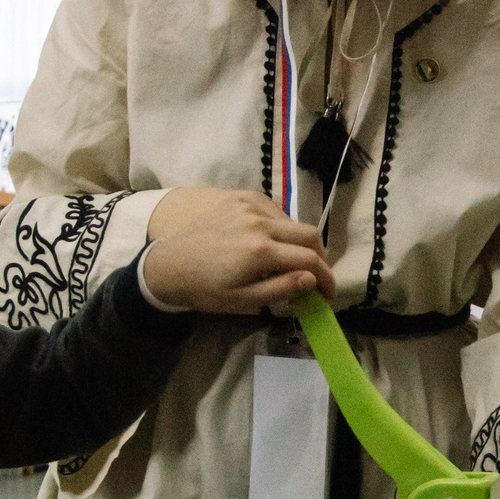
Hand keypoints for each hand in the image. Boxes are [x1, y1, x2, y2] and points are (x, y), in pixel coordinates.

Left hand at [143, 187, 335, 314]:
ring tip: (289, 261)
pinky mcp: (241, 197)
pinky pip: (274, 210)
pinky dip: (281, 226)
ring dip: (299, 242)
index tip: (329, 293)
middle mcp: (259, 222)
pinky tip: (270, 242)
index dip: (327, 278)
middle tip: (316, 276)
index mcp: (260, 251)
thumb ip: (281, 289)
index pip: (310, 260)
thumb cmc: (207, 289)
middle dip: (320, 257)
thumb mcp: (243, 301)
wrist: (170, 264)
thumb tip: (313, 279)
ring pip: (293, 221)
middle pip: (309, 234)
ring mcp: (249, 206)